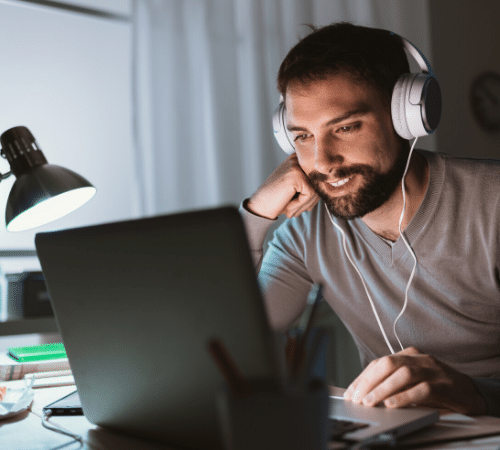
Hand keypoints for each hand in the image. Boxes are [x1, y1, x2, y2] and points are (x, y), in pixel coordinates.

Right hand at [246, 153, 318, 219]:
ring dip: (305, 204)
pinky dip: (300, 204)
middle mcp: (297, 159)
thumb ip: (312, 183)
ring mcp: (296, 166)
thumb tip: (331, 186)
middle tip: (297, 210)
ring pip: (316, 189)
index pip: (319, 178)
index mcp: (299, 160)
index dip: (314, 195)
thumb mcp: (297, 189)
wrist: (260, 207)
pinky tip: (288, 206)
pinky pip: (310, 194)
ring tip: (291, 209)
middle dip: (311, 201)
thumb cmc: (278, 200)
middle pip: (319, 183)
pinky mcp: (296, 175)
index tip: (304, 206)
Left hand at [343, 347, 486, 414]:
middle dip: (368, 381)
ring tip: (369, 402)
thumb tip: (365, 394)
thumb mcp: (412, 381)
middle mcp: (419, 358)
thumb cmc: (437, 388)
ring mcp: (433, 370)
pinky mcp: (445, 385)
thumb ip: (393, 382)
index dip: (363, 377)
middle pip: (388, 364)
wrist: (471, 392)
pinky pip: (422, 389)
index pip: (380, 363)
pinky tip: (392, 404)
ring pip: (403, 374)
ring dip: (383, 389)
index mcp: (409, 355)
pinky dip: (404, 397)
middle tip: (357, 398)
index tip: (351, 392)